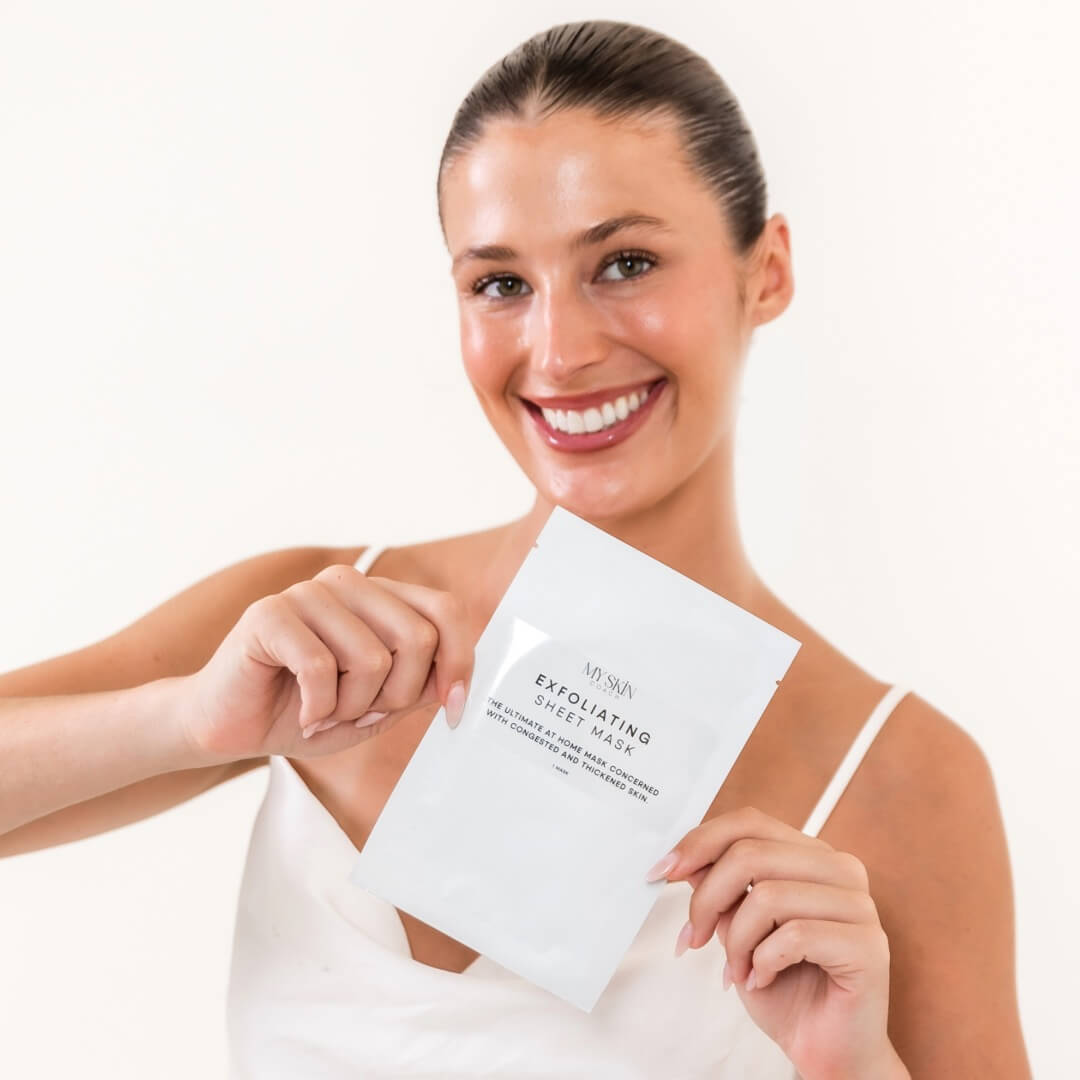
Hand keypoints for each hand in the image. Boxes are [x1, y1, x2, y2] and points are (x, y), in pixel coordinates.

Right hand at [178, 565, 474, 761]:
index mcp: (381, 598)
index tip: (453, 709)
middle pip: (417, 639)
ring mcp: (309, 594)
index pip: (445, 611)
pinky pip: (321, 668)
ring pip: (372, 659)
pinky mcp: (270, 613)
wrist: (233, 726)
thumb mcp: (378, 707)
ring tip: (325, 711)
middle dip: (396, 696)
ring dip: (352, 707)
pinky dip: (318, 708)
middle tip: (361, 713)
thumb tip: (458, 683)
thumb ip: (419, 687)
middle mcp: (349, 585)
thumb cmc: (305, 710)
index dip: (459, 662)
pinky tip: (303, 712)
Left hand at [646, 806, 904, 1079]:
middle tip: (691, 937)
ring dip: (736, 942)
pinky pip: (794, 936)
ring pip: (768, 896)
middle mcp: (840, 870)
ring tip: (737, 970)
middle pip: (751, 854)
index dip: (701, 841)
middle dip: (707, 899)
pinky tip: (764, 978)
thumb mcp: (738, 928)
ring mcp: (860, 905)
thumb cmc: (785, 987)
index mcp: (811, 855)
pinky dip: (764, 962)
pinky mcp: (868, 945)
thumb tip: (684, 858)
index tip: (663, 871)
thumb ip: (719, 888)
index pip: (750, 822)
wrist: (826, 1050)